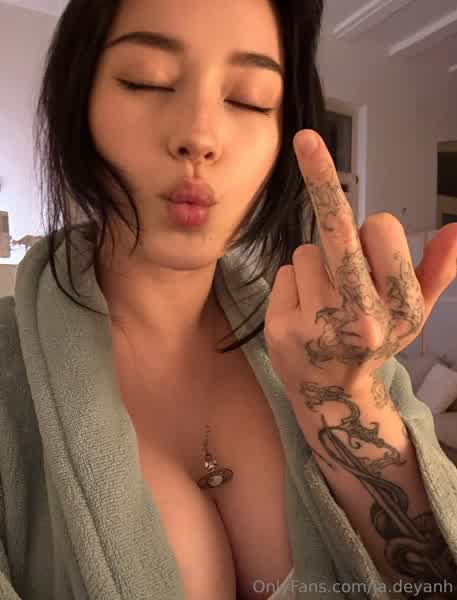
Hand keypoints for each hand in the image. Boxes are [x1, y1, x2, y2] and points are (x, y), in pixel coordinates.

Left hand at [264, 129, 456, 398]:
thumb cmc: (377, 344)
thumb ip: (435, 272)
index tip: (359, 208)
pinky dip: (295, 285)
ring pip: (307, 252)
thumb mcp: (414, 315)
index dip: (372, 227)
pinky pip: (285, 273)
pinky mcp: (280, 330)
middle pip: (338, 233)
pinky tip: (305, 312)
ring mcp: (315, 326)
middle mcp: (359, 318)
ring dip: (318, 267)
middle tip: (305, 139)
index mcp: (399, 308)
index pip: (381, 231)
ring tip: (327, 301)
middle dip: (321, 178)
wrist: (336, 399)